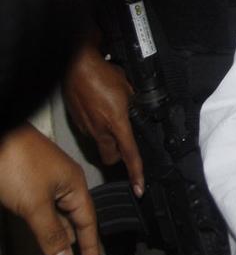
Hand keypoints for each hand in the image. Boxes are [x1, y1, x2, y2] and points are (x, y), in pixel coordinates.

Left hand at [0, 125, 99, 254]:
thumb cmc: (16, 161)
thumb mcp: (35, 204)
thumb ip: (51, 233)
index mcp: (74, 183)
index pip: (88, 221)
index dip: (90, 245)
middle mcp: (64, 181)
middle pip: (76, 217)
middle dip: (79, 241)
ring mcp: (46, 180)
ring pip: (58, 213)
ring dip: (62, 234)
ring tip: (65, 254)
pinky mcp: (29, 181)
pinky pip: (44, 208)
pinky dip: (47, 224)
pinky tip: (44, 231)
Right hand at [63, 44, 143, 196]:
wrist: (77, 66)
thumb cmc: (103, 74)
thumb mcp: (128, 88)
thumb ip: (134, 104)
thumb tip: (139, 112)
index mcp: (116, 124)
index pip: (129, 154)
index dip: (136, 172)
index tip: (139, 188)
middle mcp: (100, 131)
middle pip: (111, 157)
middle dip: (119, 156)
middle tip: (126, 143)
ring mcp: (86, 128)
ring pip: (100, 146)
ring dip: (108, 141)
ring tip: (113, 122)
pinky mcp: (77, 123)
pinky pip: (91, 133)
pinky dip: (98, 129)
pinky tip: (101, 113)